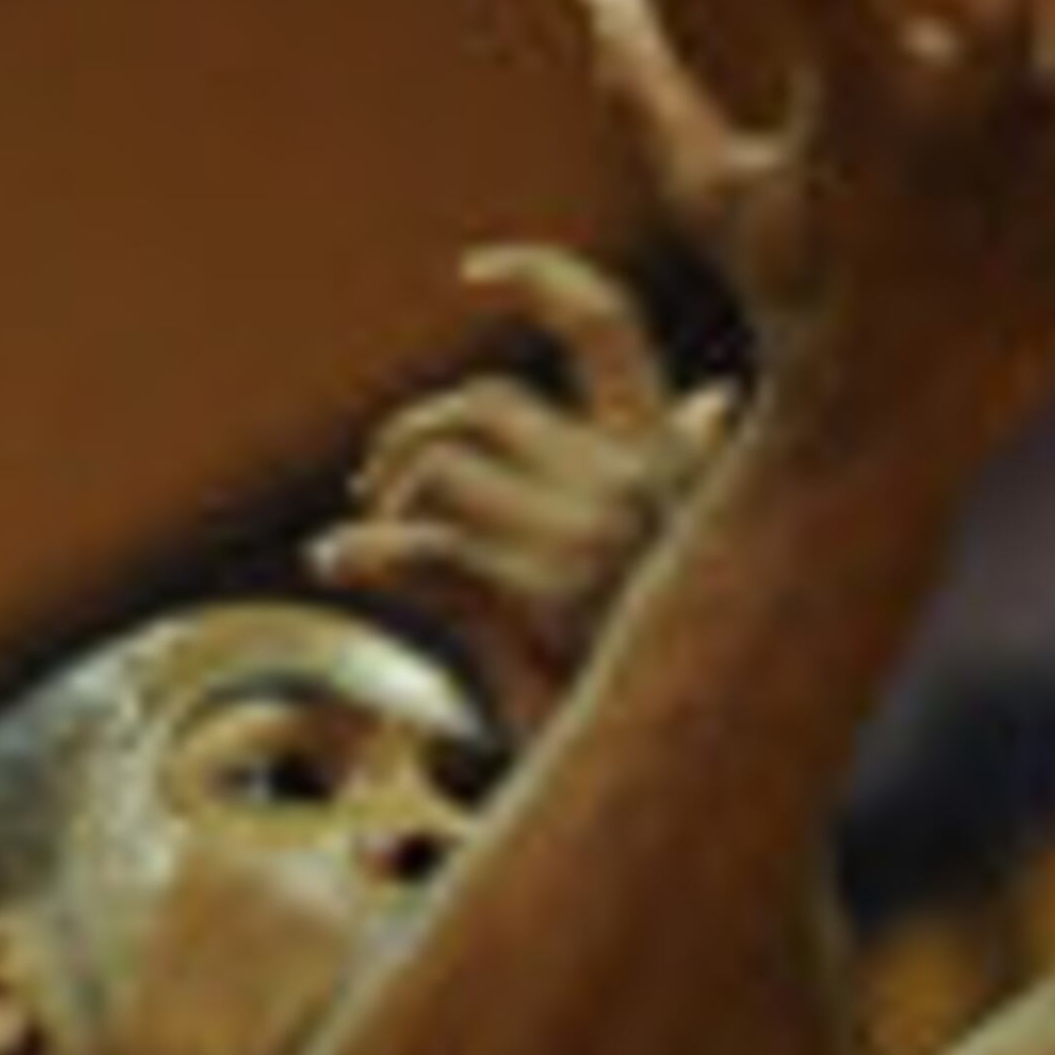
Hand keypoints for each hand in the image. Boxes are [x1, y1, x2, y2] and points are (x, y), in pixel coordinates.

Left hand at [310, 248, 732, 742]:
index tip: (474, 271)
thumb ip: (682, 477)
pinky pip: (425, 546)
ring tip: (360, 540)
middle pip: (490, 402)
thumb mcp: (678, 564)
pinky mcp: (547, 595)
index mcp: (672, 465)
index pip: (606, 329)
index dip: (539, 281)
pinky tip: (337, 564)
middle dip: (413, 432)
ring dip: (386, 495)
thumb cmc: (689, 688)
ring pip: (447, 463)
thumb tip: (717, 401)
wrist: (703, 783)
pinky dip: (364, 552)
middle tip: (373, 485)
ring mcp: (593, 536)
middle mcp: (636, 485)